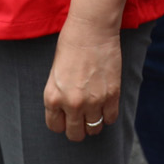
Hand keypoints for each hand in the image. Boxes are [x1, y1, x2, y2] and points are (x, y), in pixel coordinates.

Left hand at [43, 18, 123, 142]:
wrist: (91, 30)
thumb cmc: (70, 46)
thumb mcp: (55, 74)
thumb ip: (59, 95)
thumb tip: (67, 111)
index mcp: (52, 98)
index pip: (56, 127)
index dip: (62, 124)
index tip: (68, 118)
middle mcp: (71, 104)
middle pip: (75, 134)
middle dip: (78, 129)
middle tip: (82, 119)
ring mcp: (93, 101)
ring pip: (94, 129)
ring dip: (94, 123)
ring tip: (95, 111)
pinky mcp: (111, 95)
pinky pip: (110, 118)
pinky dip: (108, 115)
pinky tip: (106, 106)